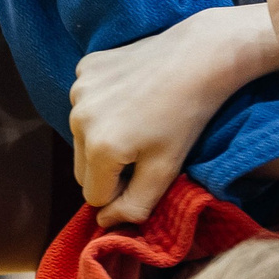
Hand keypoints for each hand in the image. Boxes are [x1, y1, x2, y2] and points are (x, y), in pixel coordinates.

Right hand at [73, 5, 266, 227]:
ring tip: (140, 121)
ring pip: (82, 134)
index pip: (93, 196)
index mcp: (99, 148)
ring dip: (103, 137)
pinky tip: (132, 94)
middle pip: (82, 167)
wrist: (199, 55)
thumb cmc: (187, 117)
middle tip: (144, 149)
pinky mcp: (86, 66)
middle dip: (108, 168)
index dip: (120, 193)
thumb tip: (105, 222)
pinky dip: (102, 105)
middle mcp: (79, 118)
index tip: (146, 173)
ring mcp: (79, 88)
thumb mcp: (166, 170)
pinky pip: (85, 102)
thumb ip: (134, 206)